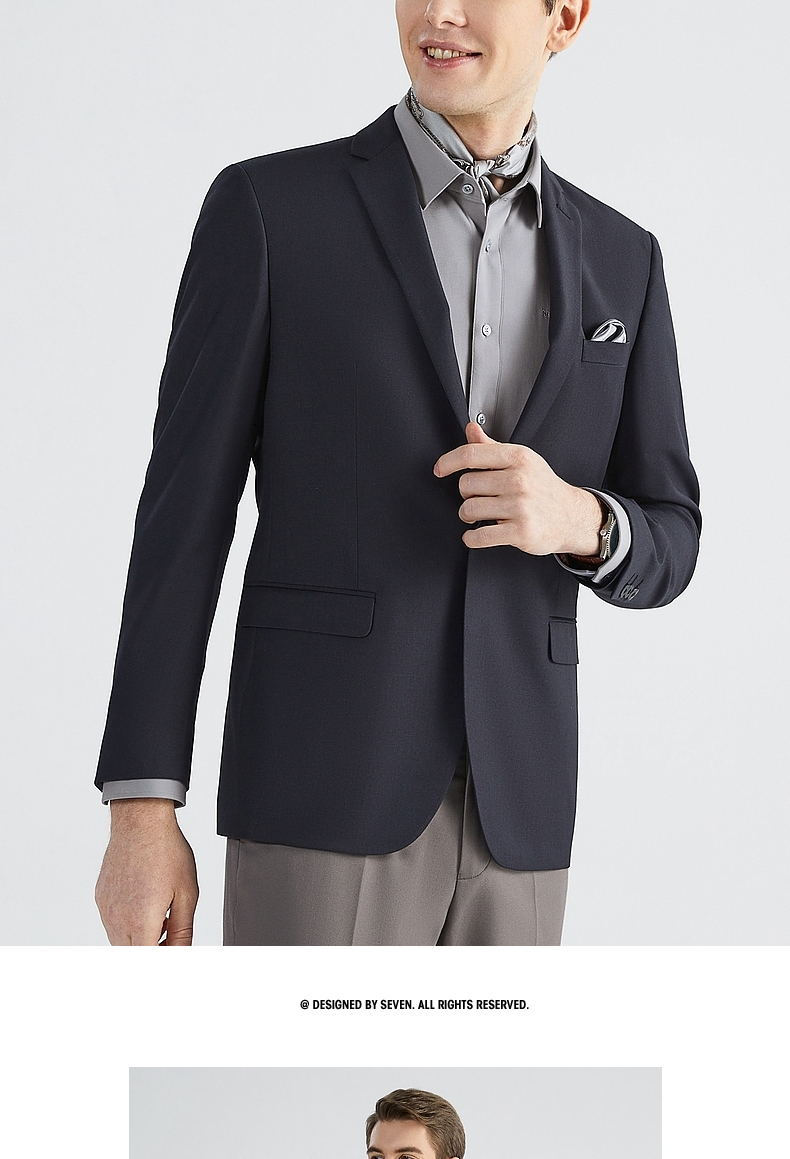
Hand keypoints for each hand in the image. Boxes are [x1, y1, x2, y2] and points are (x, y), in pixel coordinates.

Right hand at [95, 799, 198, 945]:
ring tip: (161, 913)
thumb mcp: (187, 895)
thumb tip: (182, 955)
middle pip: (131, 956)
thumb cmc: (166, 852)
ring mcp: (106, 909)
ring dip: (140, 938)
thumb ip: (183, 932)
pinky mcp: (101, 898)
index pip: (146, 962)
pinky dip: (128, 923)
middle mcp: (117, 920)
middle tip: (172, 933)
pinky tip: (145, 901)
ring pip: (120, 942)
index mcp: (141, 922)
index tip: (173, 951)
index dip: (162, 959)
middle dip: (153, 950)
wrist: (141, 821)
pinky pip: (112, 923)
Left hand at [434, 421, 602, 556]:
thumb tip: (471, 429)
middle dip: (466, 493)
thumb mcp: (521, 461)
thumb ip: (492, 447)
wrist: (571, 516)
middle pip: (466, 484)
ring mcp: (521, 506)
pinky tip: (476, 534)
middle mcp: (519, 480)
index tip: (439, 469)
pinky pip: (480, 536)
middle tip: (478, 497)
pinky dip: (471, 538)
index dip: (448, 462)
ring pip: (469, 509)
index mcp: (518, 458)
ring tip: (481, 516)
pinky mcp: (520, 532)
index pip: (472, 454)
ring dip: (468, 516)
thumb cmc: (542, 487)